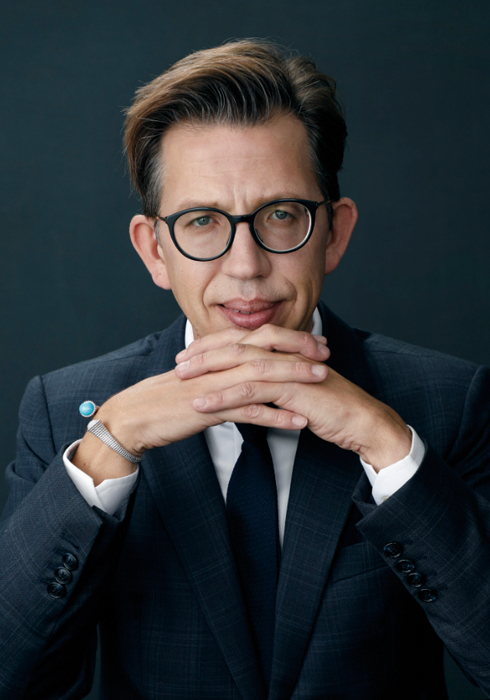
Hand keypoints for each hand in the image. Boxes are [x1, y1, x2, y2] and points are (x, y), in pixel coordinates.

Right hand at [73, 325, 329, 482]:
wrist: (132, 417)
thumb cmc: (164, 400)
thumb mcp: (196, 380)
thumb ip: (220, 373)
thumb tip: (243, 374)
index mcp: (213, 355)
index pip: (256, 337)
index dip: (287, 337)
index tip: (314, 341)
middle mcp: (216, 364)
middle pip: (264, 350)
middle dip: (298, 350)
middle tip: (326, 353)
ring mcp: (213, 385)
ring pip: (260, 376)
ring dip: (293, 377)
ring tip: (323, 380)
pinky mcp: (208, 409)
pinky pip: (248, 412)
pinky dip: (276, 416)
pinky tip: (299, 422)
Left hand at [179, 324, 411, 470]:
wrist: (362, 420)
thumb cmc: (331, 407)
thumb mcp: (297, 390)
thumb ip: (276, 383)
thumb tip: (253, 388)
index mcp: (284, 350)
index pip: (242, 340)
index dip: (213, 345)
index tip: (189, 354)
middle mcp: (284, 353)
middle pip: (235, 345)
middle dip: (202, 353)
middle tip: (177, 363)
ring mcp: (288, 368)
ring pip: (238, 364)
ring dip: (206, 373)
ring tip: (181, 382)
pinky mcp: (292, 388)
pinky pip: (250, 390)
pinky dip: (223, 397)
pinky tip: (203, 405)